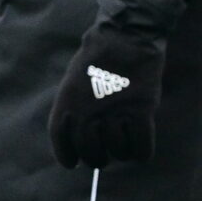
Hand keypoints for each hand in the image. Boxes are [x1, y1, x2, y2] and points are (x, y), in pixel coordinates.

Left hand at [48, 26, 165, 168]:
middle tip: (103, 157)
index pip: (61, 140)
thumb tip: (79, 140)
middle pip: (91, 152)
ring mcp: (114, 113)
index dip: (66, 156)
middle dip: (97, 159)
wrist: (126, 37)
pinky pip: (141, 146)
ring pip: (117, 151)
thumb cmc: (99, 58)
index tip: (72, 164)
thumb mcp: (73, 82)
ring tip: (122, 146)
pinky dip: (141, 153)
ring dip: (120, 153)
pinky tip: (140, 151)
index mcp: (67, 103)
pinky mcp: (140, 111)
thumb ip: (73, 109)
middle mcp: (88, 112)